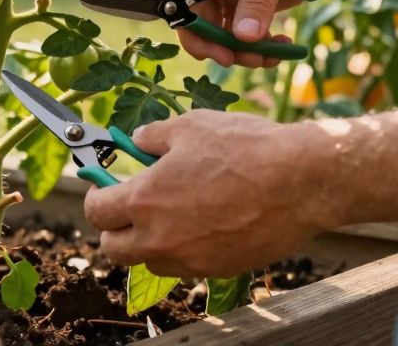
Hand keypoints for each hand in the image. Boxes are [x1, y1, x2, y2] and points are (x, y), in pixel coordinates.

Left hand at [83, 111, 341, 277]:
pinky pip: (186, 266)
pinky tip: (203, 222)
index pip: (96, 212)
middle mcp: (161, 238)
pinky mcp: (219, 270)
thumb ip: (152, 137)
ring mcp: (191, 259)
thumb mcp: (189, 126)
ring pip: (149, 261)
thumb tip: (137, 142)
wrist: (302, 181)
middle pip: (113, 250)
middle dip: (115, 228)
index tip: (104, 185)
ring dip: (148, 242)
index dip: (96, 195)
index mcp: (144, 201)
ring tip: (170, 213)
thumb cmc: (245, 148)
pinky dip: (183, 249)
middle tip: (129, 205)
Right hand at [179, 0, 353, 67]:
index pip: (187, 5)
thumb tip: (243, 37)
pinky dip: (263, 43)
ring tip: (272, 56)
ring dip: (248, 50)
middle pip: (207, 24)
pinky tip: (282, 45)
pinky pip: (251, 30)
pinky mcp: (259, 0)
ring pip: (229, 32)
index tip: (223, 55)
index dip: (197, 33)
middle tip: (255, 60)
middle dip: (228, 46)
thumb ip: (258, 0)